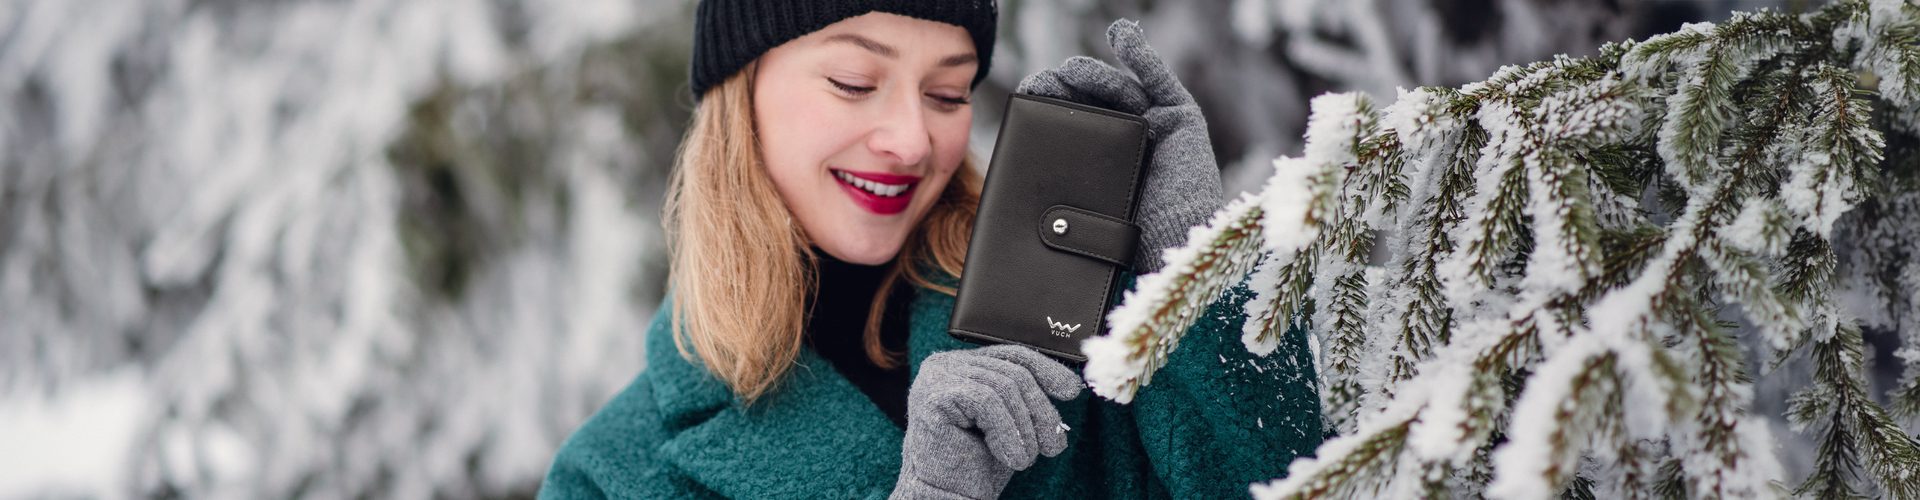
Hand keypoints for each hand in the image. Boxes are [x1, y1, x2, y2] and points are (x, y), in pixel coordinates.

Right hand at [890, 345, 1083, 499]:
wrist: (948, 497)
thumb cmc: (977, 463)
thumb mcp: (1012, 422)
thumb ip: (1027, 397)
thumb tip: (1071, 384)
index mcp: (962, 365)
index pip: (1012, 354)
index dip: (1046, 370)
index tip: (1071, 391)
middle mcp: (945, 364)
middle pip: (1012, 372)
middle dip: (1040, 411)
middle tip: (1053, 446)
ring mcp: (936, 377)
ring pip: (1003, 387)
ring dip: (1023, 429)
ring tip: (1026, 459)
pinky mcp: (934, 395)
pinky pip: (987, 401)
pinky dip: (1007, 432)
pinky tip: (1012, 458)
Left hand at [1016, 19, 1224, 273]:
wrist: (1172, 254)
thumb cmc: (1126, 249)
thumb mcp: (1076, 220)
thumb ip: (1053, 199)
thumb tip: (1003, 199)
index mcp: (1103, 165)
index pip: (1072, 124)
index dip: (1049, 105)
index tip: (1025, 94)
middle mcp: (1132, 143)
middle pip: (1094, 103)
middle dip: (1067, 89)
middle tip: (1041, 82)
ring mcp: (1159, 129)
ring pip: (1120, 90)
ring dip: (1093, 75)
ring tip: (1068, 69)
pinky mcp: (1184, 120)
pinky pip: (1160, 80)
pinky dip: (1142, 55)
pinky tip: (1121, 34)